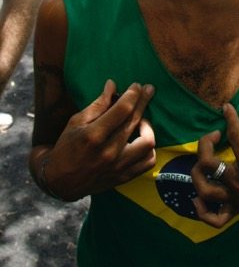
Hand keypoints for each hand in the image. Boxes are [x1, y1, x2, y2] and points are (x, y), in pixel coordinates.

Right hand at [42, 80, 155, 200]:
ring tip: (141, 120)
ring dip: (148, 126)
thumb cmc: (66, 147)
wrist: (61, 182)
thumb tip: (113, 85)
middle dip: (143, 101)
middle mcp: (108, 152)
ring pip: (148, 142)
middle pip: (135, 120)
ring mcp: (118, 166)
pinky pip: (148, 161)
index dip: (132, 94)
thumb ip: (98, 104)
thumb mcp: (76, 122)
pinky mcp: (124, 177)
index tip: (137, 85)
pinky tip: (142, 139)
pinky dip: (149, 148)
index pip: (122, 109)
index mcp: (93, 135)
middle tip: (148, 89)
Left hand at [192, 93, 238, 226]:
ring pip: (205, 191)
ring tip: (204, 161)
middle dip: (206, 144)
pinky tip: (198, 197)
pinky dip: (202, 210)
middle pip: (208, 164)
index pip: (234, 136)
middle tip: (216, 135)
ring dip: (198, 174)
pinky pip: (214, 218)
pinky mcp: (238, 209)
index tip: (227, 108)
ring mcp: (238, 198)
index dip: (229, 117)